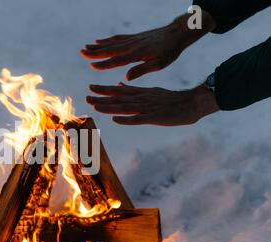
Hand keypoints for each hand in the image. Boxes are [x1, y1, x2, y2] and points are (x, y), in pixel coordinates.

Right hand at [81, 12, 215, 79]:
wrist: (177, 33)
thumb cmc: (169, 51)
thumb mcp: (158, 64)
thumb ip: (141, 70)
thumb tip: (126, 78)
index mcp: (136, 54)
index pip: (116, 60)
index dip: (103, 64)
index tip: (91, 66)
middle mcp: (131, 45)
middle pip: (110, 50)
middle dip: (95, 52)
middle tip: (82, 53)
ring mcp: (132, 40)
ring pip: (111, 43)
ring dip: (98, 46)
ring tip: (85, 47)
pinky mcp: (134, 37)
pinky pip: (118, 38)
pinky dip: (107, 40)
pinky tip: (100, 41)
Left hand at [86, 83, 218, 125]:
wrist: (192, 103)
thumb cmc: (171, 99)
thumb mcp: (150, 91)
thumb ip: (134, 90)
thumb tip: (118, 85)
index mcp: (141, 93)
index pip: (119, 90)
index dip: (104, 89)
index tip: (90, 87)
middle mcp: (141, 99)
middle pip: (118, 98)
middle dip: (101, 97)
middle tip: (87, 96)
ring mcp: (147, 108)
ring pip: (125, 108)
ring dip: (110, 107)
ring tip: (95, 106)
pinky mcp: (154, 118)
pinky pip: (138, 119)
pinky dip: (127, 119)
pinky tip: (116, 120)